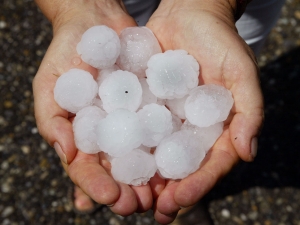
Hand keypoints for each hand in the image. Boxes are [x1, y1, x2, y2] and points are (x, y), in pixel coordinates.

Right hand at [33, 0, 156, 214]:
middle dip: (127, 191)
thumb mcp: (50, 85)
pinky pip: (161, 129)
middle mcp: (110, 136)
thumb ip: (52, 120)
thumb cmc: (67, 54)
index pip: (87, 169)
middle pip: (118, 171)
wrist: (96, 24)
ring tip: (161, 195)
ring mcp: (132, 123)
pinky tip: (176, 163)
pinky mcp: (152, 107)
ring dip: (151, 178)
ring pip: (142, 157)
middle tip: (139, 204)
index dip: (96, 185)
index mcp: (83, 138)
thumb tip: (68, 155)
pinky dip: (167, 148)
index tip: (110, 197)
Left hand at [146, 0, 263, 222]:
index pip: (209, 165)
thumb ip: (249, 110)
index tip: (178, 200)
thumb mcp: (241, 72)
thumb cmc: (220, 41)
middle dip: (167, 192)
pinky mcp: (144, 106)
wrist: (190, 15)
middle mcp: (189, 130)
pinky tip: (110, 164)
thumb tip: (248, 153)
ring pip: (154, 155)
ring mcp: (165, 120)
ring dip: (143, 178)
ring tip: (127, 198)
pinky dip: (124, 147)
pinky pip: (134, 129)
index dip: (197, 184)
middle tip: (152, 212)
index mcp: (215, 129)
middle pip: (179, 168)